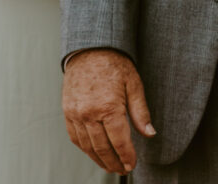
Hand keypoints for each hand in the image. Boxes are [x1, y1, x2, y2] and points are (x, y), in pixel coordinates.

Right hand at [63, 49, 154, 172]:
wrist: (89, 48)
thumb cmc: (114, 63)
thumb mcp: (133, 83)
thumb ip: (140, 111)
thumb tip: (150, 133)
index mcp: (108, 106)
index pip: (119, 141)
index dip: (127, 156)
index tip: (132, 165)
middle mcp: (89, 113)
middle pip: (102, 148)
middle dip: (114, 162)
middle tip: (123, 169)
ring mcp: (76, 113)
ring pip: (88, 146)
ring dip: (99, 160)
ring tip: (110, 166)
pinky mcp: (67, 111)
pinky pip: (75, 137)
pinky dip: (85, 149)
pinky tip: (94, 152)